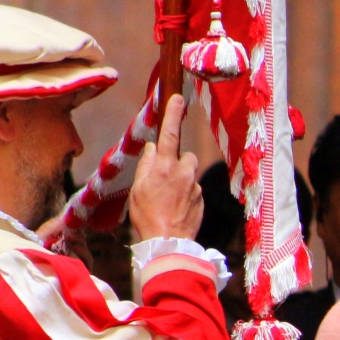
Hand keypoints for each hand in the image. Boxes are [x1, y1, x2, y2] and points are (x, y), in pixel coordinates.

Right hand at [127, 94, 202, 242]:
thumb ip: (146, 165)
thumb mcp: (137, 188)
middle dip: (176, 162)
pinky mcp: (202, 199)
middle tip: (162, 179)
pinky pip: (193, 189)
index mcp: (165, 167)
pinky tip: (176, 208)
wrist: (168, 242)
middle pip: (184, 156)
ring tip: (168, 197)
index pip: (169, 134)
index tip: (177, 98)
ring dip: (182, 179)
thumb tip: (152, 148)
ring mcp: (196, 186)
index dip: (172, 114)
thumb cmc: (146, 215)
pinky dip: (186, 194)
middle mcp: (184, 173)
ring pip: (190, 173)